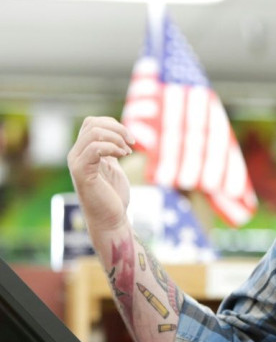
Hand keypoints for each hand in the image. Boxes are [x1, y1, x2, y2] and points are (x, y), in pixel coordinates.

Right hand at [67, 116, 135, 234]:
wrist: (111, 219)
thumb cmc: (113, 195)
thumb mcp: (113, 166)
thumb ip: (111, 150)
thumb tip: (118, 133)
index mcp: (83, 151)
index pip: (92, 122)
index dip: (114, 125)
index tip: (130, 140)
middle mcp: (75, 155)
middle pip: (92, 124)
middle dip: (117, 129)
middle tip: (132, 143)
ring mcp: (76, 163)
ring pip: (93, 133)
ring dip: (116, 138)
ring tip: (127, 151)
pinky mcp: (81, 173)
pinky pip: (94, 148)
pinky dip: (112, 147)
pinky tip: (123, 155)